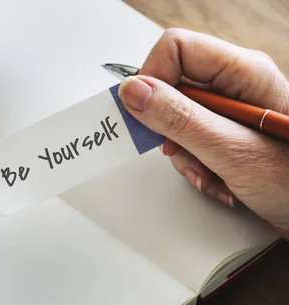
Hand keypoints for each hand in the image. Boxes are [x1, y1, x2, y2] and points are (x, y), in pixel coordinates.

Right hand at [118, 28, 288, 236]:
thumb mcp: (233, 150)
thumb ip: (180, 118)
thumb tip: (135, 91)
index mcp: (243, 72)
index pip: (176, 49)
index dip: (152, 79)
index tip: (144, 114)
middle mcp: (235, 85)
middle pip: (171, 87)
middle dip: (168, 129)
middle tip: (181, 151)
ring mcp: (230, 111)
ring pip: (175, 120)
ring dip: (184, 156)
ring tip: (211, 174)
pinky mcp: (226, 134)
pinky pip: (189, 142)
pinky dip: (196, 167)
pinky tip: (220, 182)